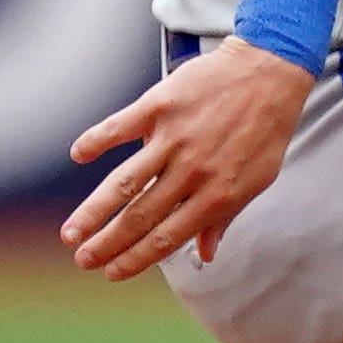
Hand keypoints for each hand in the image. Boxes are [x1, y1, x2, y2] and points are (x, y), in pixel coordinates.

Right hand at [63, 42, 311, 280]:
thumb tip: (205, 254)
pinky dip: (96, 141)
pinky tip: (78, 154)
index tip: (112, 272)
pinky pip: (119, 127)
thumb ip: (225, 216)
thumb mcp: (257, 180)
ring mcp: (174, 138)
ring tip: (71, 233)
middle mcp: (194, 171)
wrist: (271, 69)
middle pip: (140, 216)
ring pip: (124, 182)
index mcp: (219, 194)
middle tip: (82, 260)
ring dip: (92, 211)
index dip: (136, 259)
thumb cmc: (265, 128)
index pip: (167, 238)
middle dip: (107, 244)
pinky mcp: (160, 106)